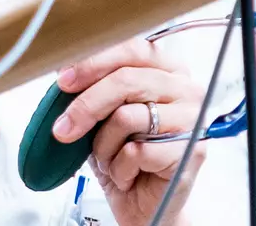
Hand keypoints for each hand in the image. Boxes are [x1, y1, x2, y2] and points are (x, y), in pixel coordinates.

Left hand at [51, 38, 207, 225]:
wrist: (144, 206)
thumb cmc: (126, 157)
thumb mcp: (104, 118)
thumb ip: (95, 92)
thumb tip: (64, 76)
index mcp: (169, 70)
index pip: (133, 49)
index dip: (95, 62)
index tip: (64, 81)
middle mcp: (185, 88)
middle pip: (126, 80)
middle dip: (86, 106)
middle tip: (63, 129)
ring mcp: (192, 118)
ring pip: (126, 116)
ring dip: (104, 146)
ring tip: (109, 161)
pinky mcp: (191, 149)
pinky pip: (136, 151)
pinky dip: (119, 168)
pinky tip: (127, 176)